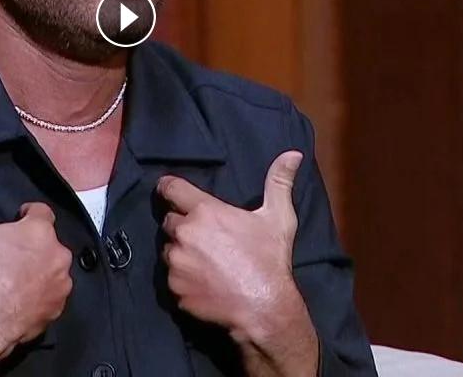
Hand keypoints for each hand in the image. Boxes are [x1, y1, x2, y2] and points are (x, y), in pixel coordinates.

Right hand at [0, 157, 71, 374]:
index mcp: (39, 232)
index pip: (40, 212)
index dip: (25, 217)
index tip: (12, 225)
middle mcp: (58, 255)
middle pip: (48, 241)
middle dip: (33, 244)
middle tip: (8, 254)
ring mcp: (61, 284)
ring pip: (53, 267)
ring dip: (40, 268)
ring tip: (14, 277)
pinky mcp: (58, 309)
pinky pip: (53, 294)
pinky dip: (41, 293)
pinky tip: (20, 297)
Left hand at [159, 151, 318, 374]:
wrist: (263, 308)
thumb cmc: (269, 260)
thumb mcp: (279, 217)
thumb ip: (279, 182)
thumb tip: (293, 154)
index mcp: (204, 211)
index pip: (170, 189)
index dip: (169, 188)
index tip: (170, 191)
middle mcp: (185, 233)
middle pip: (169, 221)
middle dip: (182, 226)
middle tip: (204, 237)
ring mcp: (177, 262)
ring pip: (169, 250)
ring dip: (180, 252)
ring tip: (204, 261)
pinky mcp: (174, 288)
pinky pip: (172, 278)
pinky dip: (183, 278)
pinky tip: (203, 282)